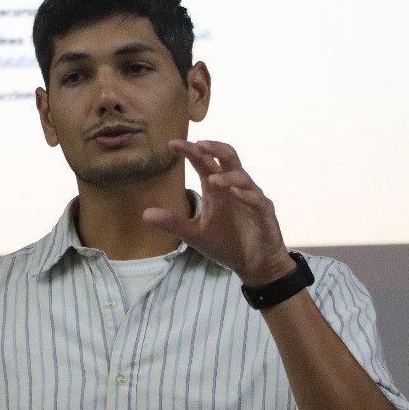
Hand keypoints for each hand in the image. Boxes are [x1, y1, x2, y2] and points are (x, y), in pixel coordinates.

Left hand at [143, 139, 295, 286]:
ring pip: (242, 176)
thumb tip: (144, 214)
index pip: (204, 162)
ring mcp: (251, 197)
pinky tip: (233, 193)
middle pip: (227, 157)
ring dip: (226, 176)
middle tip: (198, 144)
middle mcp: (233, 187)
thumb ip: (173, 222)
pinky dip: (245, 195)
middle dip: (214, 148)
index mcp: (217, 188)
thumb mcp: (194, 234)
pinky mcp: (264, 212)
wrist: (252, 264)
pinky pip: (256, 199)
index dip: (191, 151)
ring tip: (211, 179)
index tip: (172, 144)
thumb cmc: (226, 244)